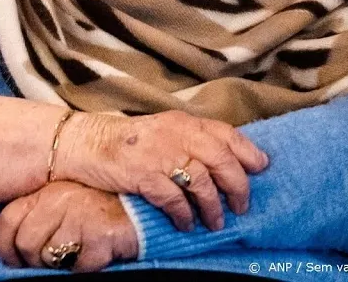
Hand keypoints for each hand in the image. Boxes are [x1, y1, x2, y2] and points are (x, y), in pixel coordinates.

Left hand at [0, 182, 137, 271]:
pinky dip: (85, 267)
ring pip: (50, 257)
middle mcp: (59, 200)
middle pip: (26, 243)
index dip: (5, 247)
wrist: (141, 204)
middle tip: (49, 262)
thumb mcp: (62, 198)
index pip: (8, 219)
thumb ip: (38, 212)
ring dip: (61, 264)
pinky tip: (95, 254)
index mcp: (45, 190)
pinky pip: (79, 267)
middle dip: (34, 261)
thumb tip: (14, 246)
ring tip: (75, 253)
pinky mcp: (100, 237)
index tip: (12, 260)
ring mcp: (79, 217)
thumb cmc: (96, 205)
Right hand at [59, 111, 267, 231]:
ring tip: (214, 223)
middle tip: (241, 206)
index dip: (247, 151)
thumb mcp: (162, 130)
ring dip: (213, 207)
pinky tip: (185, 224)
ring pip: (202, 183)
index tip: (261, 167)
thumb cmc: (127, 141)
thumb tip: (223, 161)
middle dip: (237, 187)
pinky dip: (184, 215)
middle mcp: (175, 135)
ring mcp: (160, 154)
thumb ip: (189, 140)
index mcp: (182, 122)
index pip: (224, 133)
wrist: (86, 143)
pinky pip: (175, 199)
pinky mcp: (144, 175)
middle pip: (221, 160)